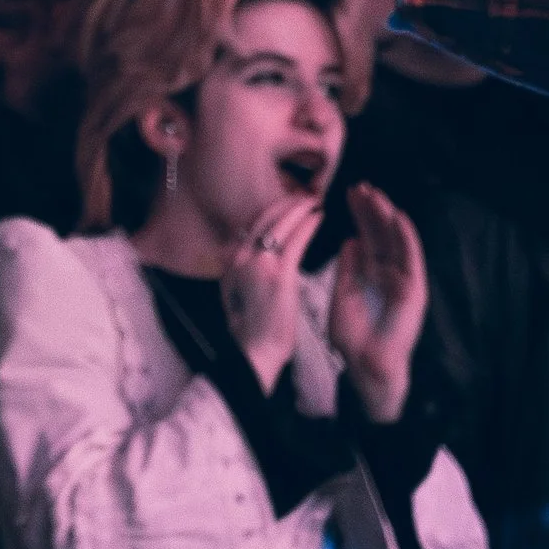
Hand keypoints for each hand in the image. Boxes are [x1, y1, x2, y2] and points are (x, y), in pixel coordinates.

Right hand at [219, 194, 317, 394]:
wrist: (254, 352)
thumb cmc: (251, 329)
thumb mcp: (233, 293)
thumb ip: (236, 269)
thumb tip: (235, 250)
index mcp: (230, 261)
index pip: (251, 225)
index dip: (271, 211)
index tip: (286, 204)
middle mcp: (240, 256)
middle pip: (264, 218)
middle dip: (285, 203)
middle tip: (303, 196)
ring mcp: (258, 264)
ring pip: (280, 224)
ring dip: (298, 208)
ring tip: (313, 202)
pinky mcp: (278, 274)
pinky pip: (296, 240)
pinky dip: (307, 225)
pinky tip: (318, 218)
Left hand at [327, 183, 427, 422]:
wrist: (366, 366)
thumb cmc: (352, 338)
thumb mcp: (342, 295)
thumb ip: (347, 269)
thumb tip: (349, 240)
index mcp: (370, 273)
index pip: (365, 236)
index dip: (358, 215)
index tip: (347, 193)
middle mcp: (388, 273)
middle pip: (380, 234)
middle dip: (371, 210)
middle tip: (360, 186)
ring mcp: (403, 280)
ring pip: (396, 241)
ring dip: (387, 217)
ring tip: (377, 195)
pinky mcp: (414, 290)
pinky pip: (412, 259)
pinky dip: (406, 238)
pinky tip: (399, 218)